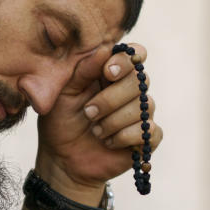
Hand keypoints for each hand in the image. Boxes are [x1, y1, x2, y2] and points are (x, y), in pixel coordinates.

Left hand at [35, 43, 161, 205]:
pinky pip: (148, 131)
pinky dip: (125, 137)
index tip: (107, 73)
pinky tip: (109, 142)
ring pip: (143, 107)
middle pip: (140, 81)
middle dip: (111, 99)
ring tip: (96, 131)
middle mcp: (131, 91)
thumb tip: (104, 50)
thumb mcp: (64, 93)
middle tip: (89, 112)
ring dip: (113, 121)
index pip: (134, 56)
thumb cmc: (62, 122)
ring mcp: (141, 114)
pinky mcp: (147, 139)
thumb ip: (83, 71)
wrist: (63, 160)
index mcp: (112, 75)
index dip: (126, 61)